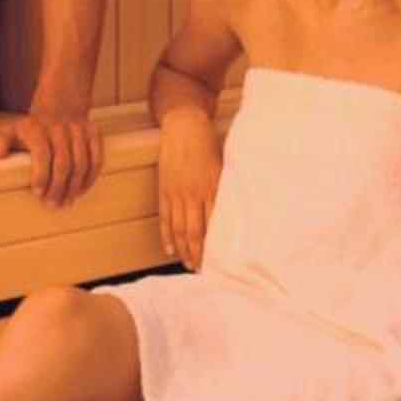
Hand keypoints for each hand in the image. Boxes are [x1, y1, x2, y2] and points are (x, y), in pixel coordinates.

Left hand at [0, 101, 102, 205]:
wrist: (59, 109)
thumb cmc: (32, 129)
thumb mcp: (11, 131)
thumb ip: (0, 141)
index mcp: (38, 128)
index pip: (42, 153)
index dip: (41, 175)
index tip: (38, 193)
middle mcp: (60, 127)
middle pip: (64, 162)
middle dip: (58, 187)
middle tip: (52, 203)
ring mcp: (79, 129)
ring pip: (81, 163)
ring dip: (74, 187)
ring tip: (66, 201)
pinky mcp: (94, 133)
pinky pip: (97, 159)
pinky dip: (90, 178)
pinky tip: (81, 191)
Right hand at [157, 113, 221, 267]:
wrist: (185, 128)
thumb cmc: (209, 146)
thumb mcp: (224, 168)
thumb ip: (226, 191)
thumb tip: (236, 215)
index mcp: (213, 189)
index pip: (215, 226)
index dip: (217, 246)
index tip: (222, 262)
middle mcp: (194, 194)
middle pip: (196, 233)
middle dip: (199, 255)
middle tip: (203, 272)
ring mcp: (177, 194)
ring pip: (180, 229)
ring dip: (184, 250)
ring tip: (188, 265)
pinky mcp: (165, 191)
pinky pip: (165, 218)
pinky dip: (167, 236)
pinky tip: (170, 249)